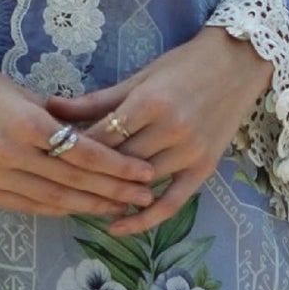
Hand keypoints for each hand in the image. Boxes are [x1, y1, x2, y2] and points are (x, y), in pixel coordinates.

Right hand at [0, 35, 156, 218]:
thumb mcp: (25, 95)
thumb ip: (59, 121)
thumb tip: (97, 141)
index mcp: (26, 124)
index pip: (83, 153)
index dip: (118, 167)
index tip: (145, 174)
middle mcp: (10, 155)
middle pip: (74, 181)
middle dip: (114, 191)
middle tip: (145, 196)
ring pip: (53, 200)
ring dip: (90, 205)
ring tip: (120, 208)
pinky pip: (28, 205)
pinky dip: (57, 208)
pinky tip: (81, 208)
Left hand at [44, 26, 272, 235]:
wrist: (238, 63)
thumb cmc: (184, 66)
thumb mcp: (139, 78)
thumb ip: (96, 100)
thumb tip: (50, 108)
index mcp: (150, 102)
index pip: (102, 137)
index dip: (73, 150)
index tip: (49, 158)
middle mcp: (171, 130)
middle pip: (118, 163)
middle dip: (87, 174)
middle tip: (56, 185)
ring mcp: (190, 152)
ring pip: (141, 183)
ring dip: (111, 196)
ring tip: (80, 204)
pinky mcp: (205, 168)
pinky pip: (172, 202)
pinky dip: (146, 218)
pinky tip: (120, 226)